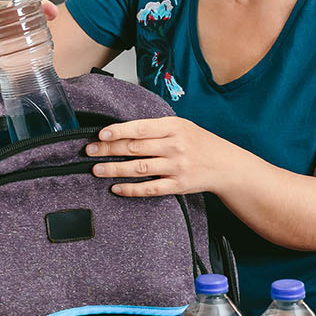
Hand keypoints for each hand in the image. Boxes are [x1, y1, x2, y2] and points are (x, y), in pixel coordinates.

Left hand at [85, 117, 237, 196]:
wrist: (225, 165)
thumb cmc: (200, 143)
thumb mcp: (181, 126)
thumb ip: (156, 127)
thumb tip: (122, 130)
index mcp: (174, 127)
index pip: (140, 128)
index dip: (118, 131)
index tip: (100, 134)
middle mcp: (175, 146)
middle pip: (135, 148)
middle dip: (109, 150)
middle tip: (89, 151)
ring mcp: (176, 167)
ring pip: (139, 168)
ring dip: (114, 170)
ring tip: (96, 170)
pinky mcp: (177, 185)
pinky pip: (150, 188)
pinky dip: (131, 189)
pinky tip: (116, 188)